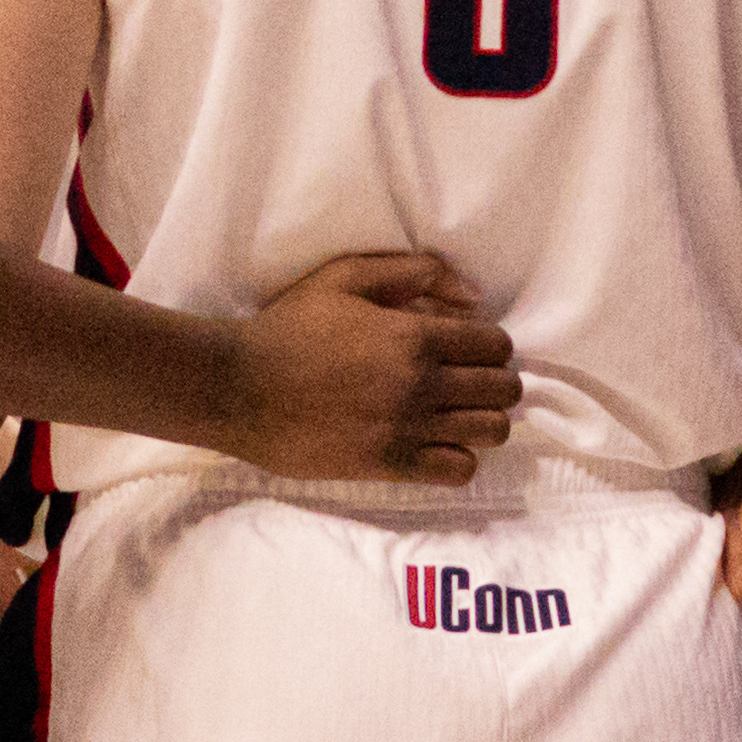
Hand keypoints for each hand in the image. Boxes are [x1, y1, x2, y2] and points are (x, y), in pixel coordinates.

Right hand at [217, 254, 521, 483]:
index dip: (490, 345)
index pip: (496, 346)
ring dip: (483, 420)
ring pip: (491, 431)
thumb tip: (471, 294)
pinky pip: (459, 470)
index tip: (468, 348)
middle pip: (503, 389)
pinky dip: (458, 458)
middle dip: (494, 381)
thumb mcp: (343, 277)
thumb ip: (413, 272)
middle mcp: (421, 385)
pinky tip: (436, 444)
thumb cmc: (288, 328)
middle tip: (466, 381)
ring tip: (457, 414)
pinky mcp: (389, 465)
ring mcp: (408, 429)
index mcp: (415, 336)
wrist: (238, 388)